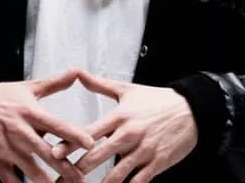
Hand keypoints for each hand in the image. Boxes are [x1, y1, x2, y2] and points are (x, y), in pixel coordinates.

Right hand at [0, 69, 94, 182]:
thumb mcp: (27, 87)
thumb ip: (54, 83)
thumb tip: (76, 71)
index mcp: (30, 112)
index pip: (56, 125)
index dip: (74, 135)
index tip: (90, 144)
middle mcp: (20, 132)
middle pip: (47, 153)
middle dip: (65, 168)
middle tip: (82, 178)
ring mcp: (7, 148)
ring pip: (30, 169)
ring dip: (47, 182)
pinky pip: (9, 179)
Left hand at [53, 70, 197, 182]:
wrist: (191, 110)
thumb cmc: (156, 100)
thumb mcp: (128, 90)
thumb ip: (99, 84)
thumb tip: (78, 72)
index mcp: (120, 116)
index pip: (90, 132)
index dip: (71, 143)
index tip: (53, 153)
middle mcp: (129, 134)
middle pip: (97, 156)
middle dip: (76, 171)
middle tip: (60, 180)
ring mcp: (143, 152)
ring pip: (115, 175)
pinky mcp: (156, 165)